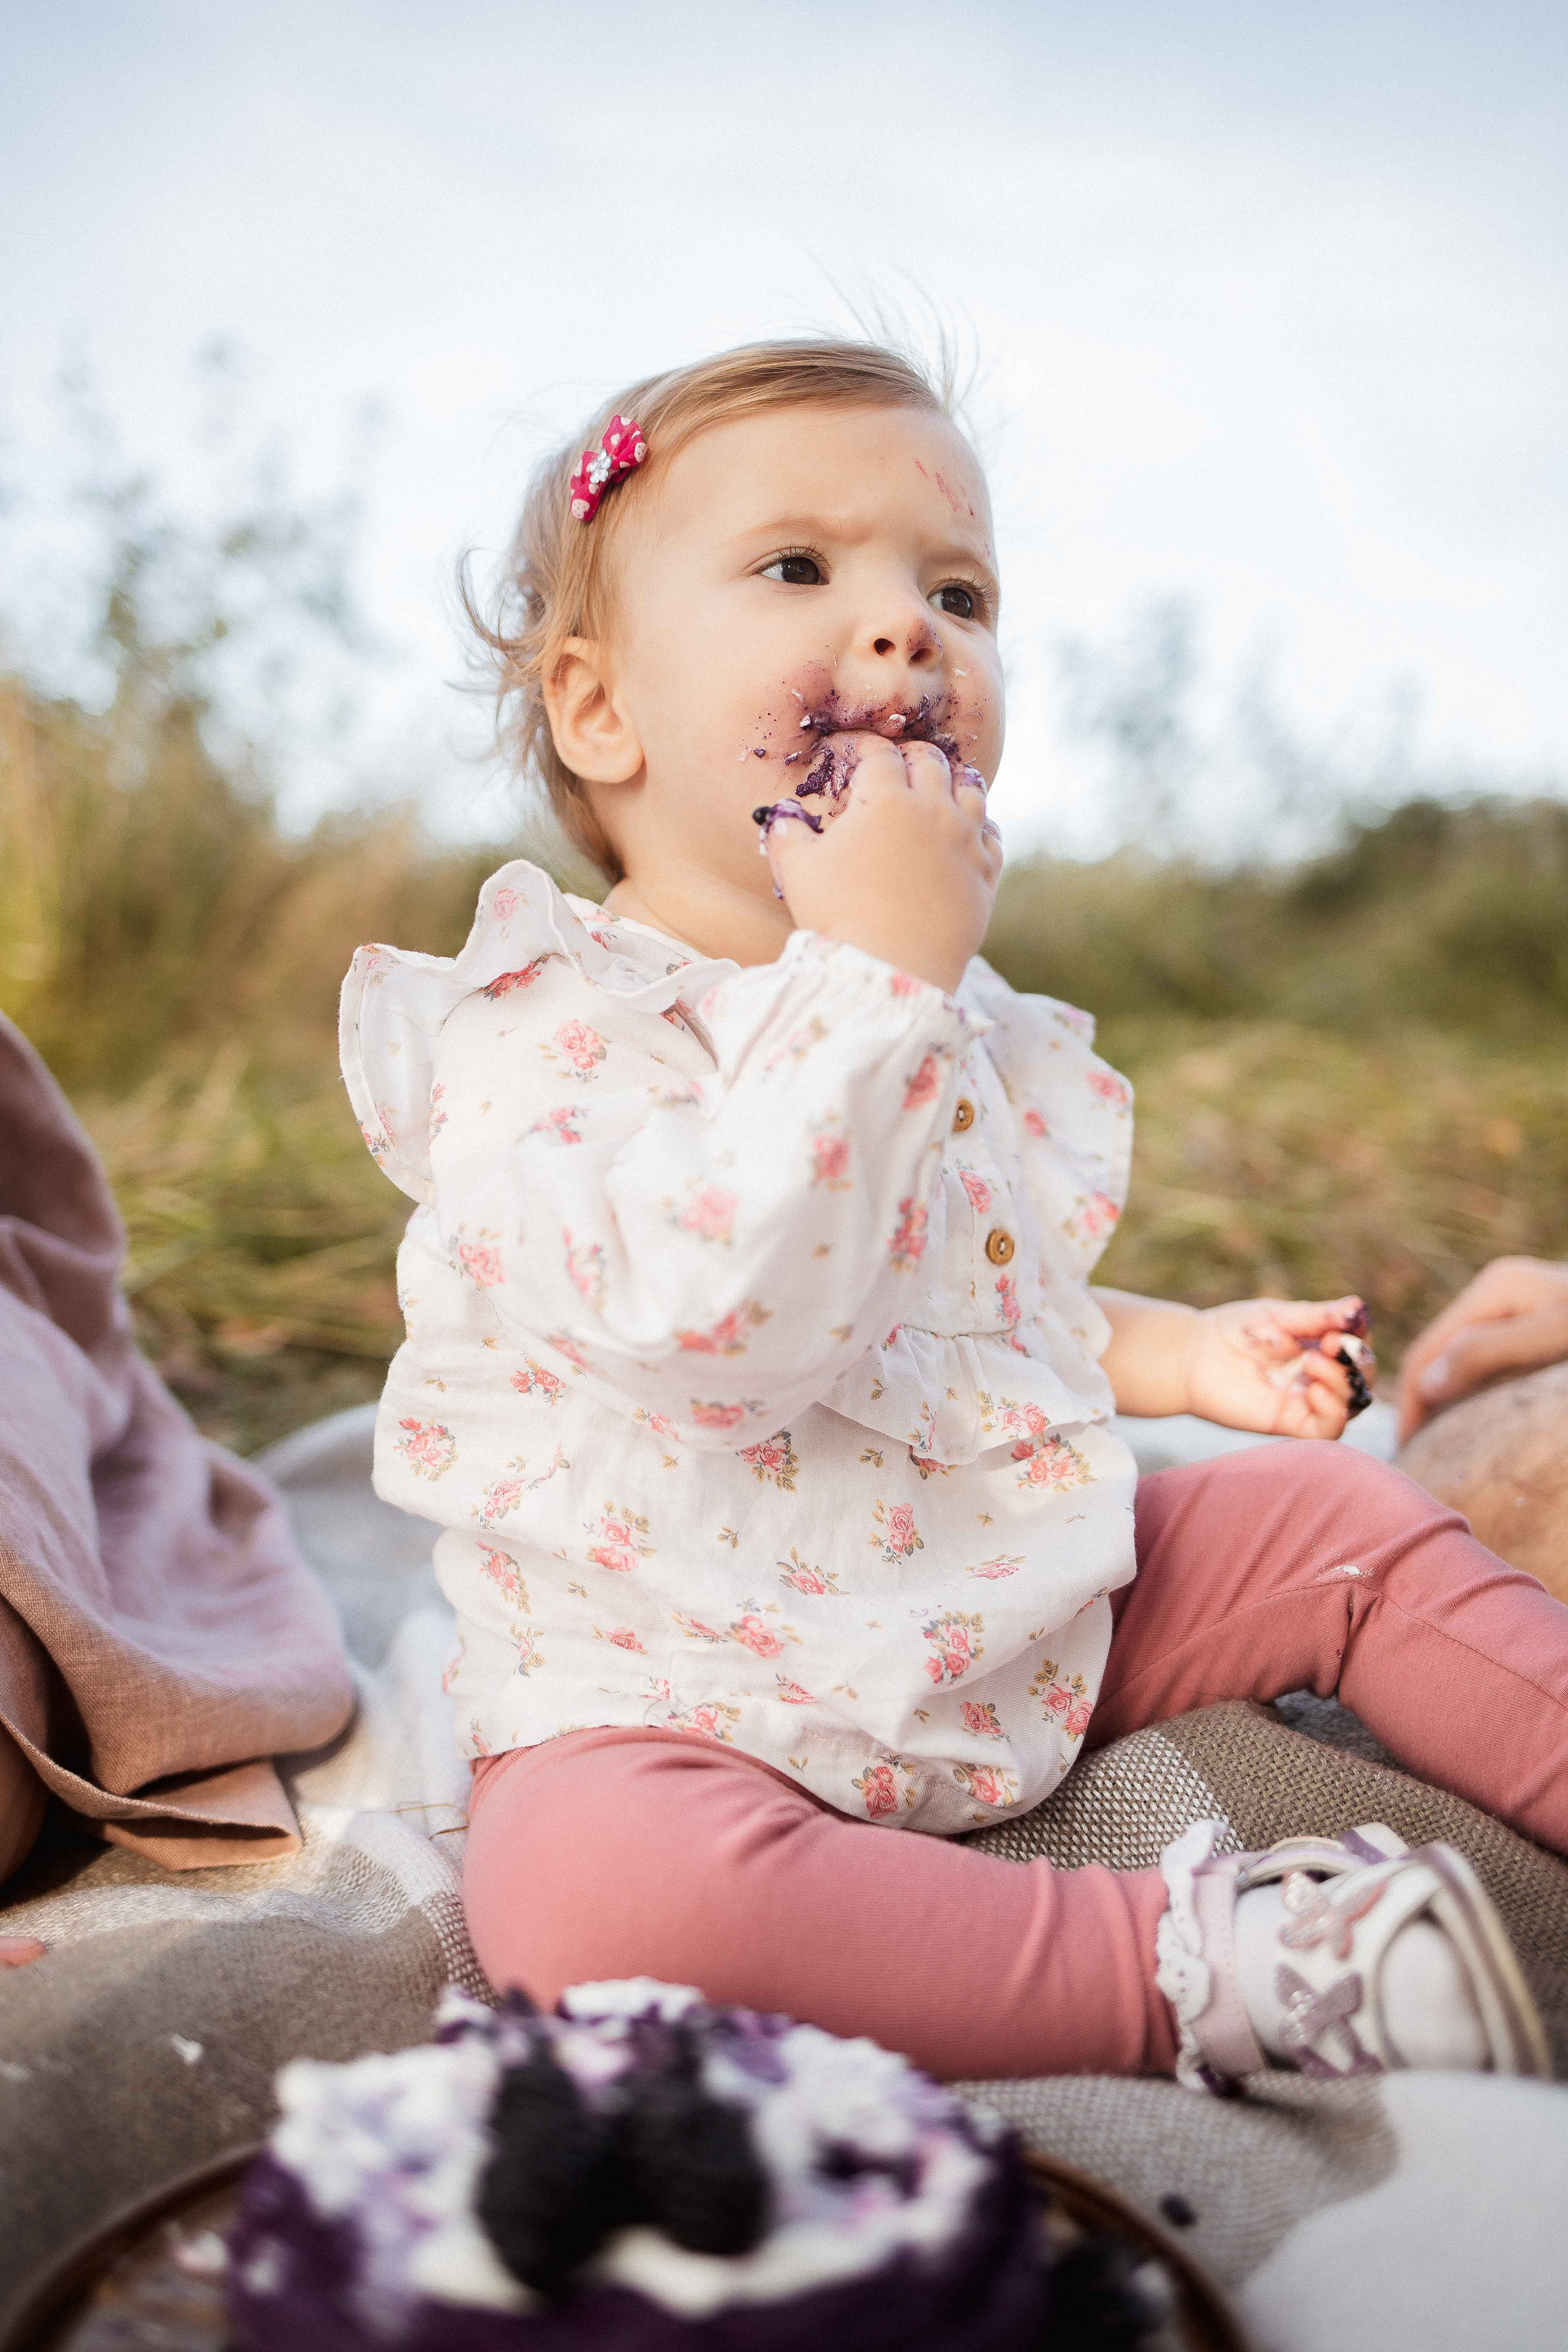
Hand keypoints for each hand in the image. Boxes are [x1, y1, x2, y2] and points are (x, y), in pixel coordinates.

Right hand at [762, 734, 1001, 993]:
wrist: (891, 970)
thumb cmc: (837, 916)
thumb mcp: (797, 872)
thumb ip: (787, 835)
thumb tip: (781, 818)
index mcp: (886, 799)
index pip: (880, 755)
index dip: (866, 750)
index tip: (858, 755)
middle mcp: (933, 809)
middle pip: (931, 761)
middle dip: (912, 757)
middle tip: (901, 765)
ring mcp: (966, 840)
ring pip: (972, 790)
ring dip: (954, 782)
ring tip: (943, 787)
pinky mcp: (986, 873)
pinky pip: (992, 834)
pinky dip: (981, 825)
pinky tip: (970, 831)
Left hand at [1185, 1296, 1374, 1440]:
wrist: (1193, 1356)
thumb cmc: (1233, 1331)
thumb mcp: (1279, 1316)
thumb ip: (1317, 1316)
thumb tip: (1358, 1308)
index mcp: (1319, 1345)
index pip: (1358, 1346)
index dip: (1358, 1337)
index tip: (1338, 1327)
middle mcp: (1318, 1374)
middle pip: (1363, 1377)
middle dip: (1358, 1361)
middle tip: (1331, 1344)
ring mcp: (1306, 1400)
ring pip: (1353, 1403)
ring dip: (1343, 1382)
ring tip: (1312, 1361)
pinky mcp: (1290, 1422)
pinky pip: (1329, 1428)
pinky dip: (1332, 1410)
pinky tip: (1312, 1389)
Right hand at [1396, 1257, 1567, 1441]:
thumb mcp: (1554, 1337)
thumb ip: (1489, 1353)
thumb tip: (1425, 1384)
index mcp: (1495, 1287)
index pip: (1428, 1349)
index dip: (1412, 1401)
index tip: (1407, 1450)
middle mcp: (1500, 1290)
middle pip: (1441, 1351)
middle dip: (1423, 1401)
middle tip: (1416, 1454)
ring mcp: (1518, 1304)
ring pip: (1463, 1357)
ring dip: (1447, 1398)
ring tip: (1438, 1442)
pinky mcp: (1536, 1322)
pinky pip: (1490, 1360)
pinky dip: (1475, 1391)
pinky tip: (1477, 1417)